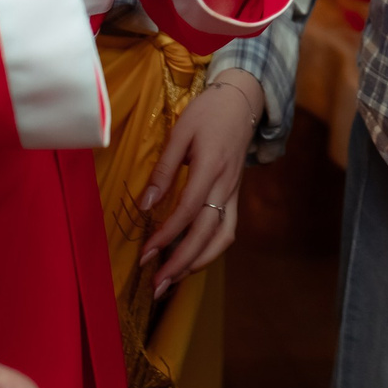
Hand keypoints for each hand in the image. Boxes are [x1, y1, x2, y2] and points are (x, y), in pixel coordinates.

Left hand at [138, 68, 263, 298]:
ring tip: (172, 280)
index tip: (145, 254)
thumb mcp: (180, 132)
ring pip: (222, 237)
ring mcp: (233, 192)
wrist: (242, 102)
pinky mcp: (234, 195)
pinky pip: (226, 230)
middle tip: (156, 285)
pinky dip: (210, 250)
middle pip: (207, 233)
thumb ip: (163, 169)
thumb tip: (146, 205)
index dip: (167, 236)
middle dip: (181, 263)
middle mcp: (226, 185)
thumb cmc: (207, 112)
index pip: (189, 210)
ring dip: (198, 263)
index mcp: (211, 166)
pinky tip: (190, 260)